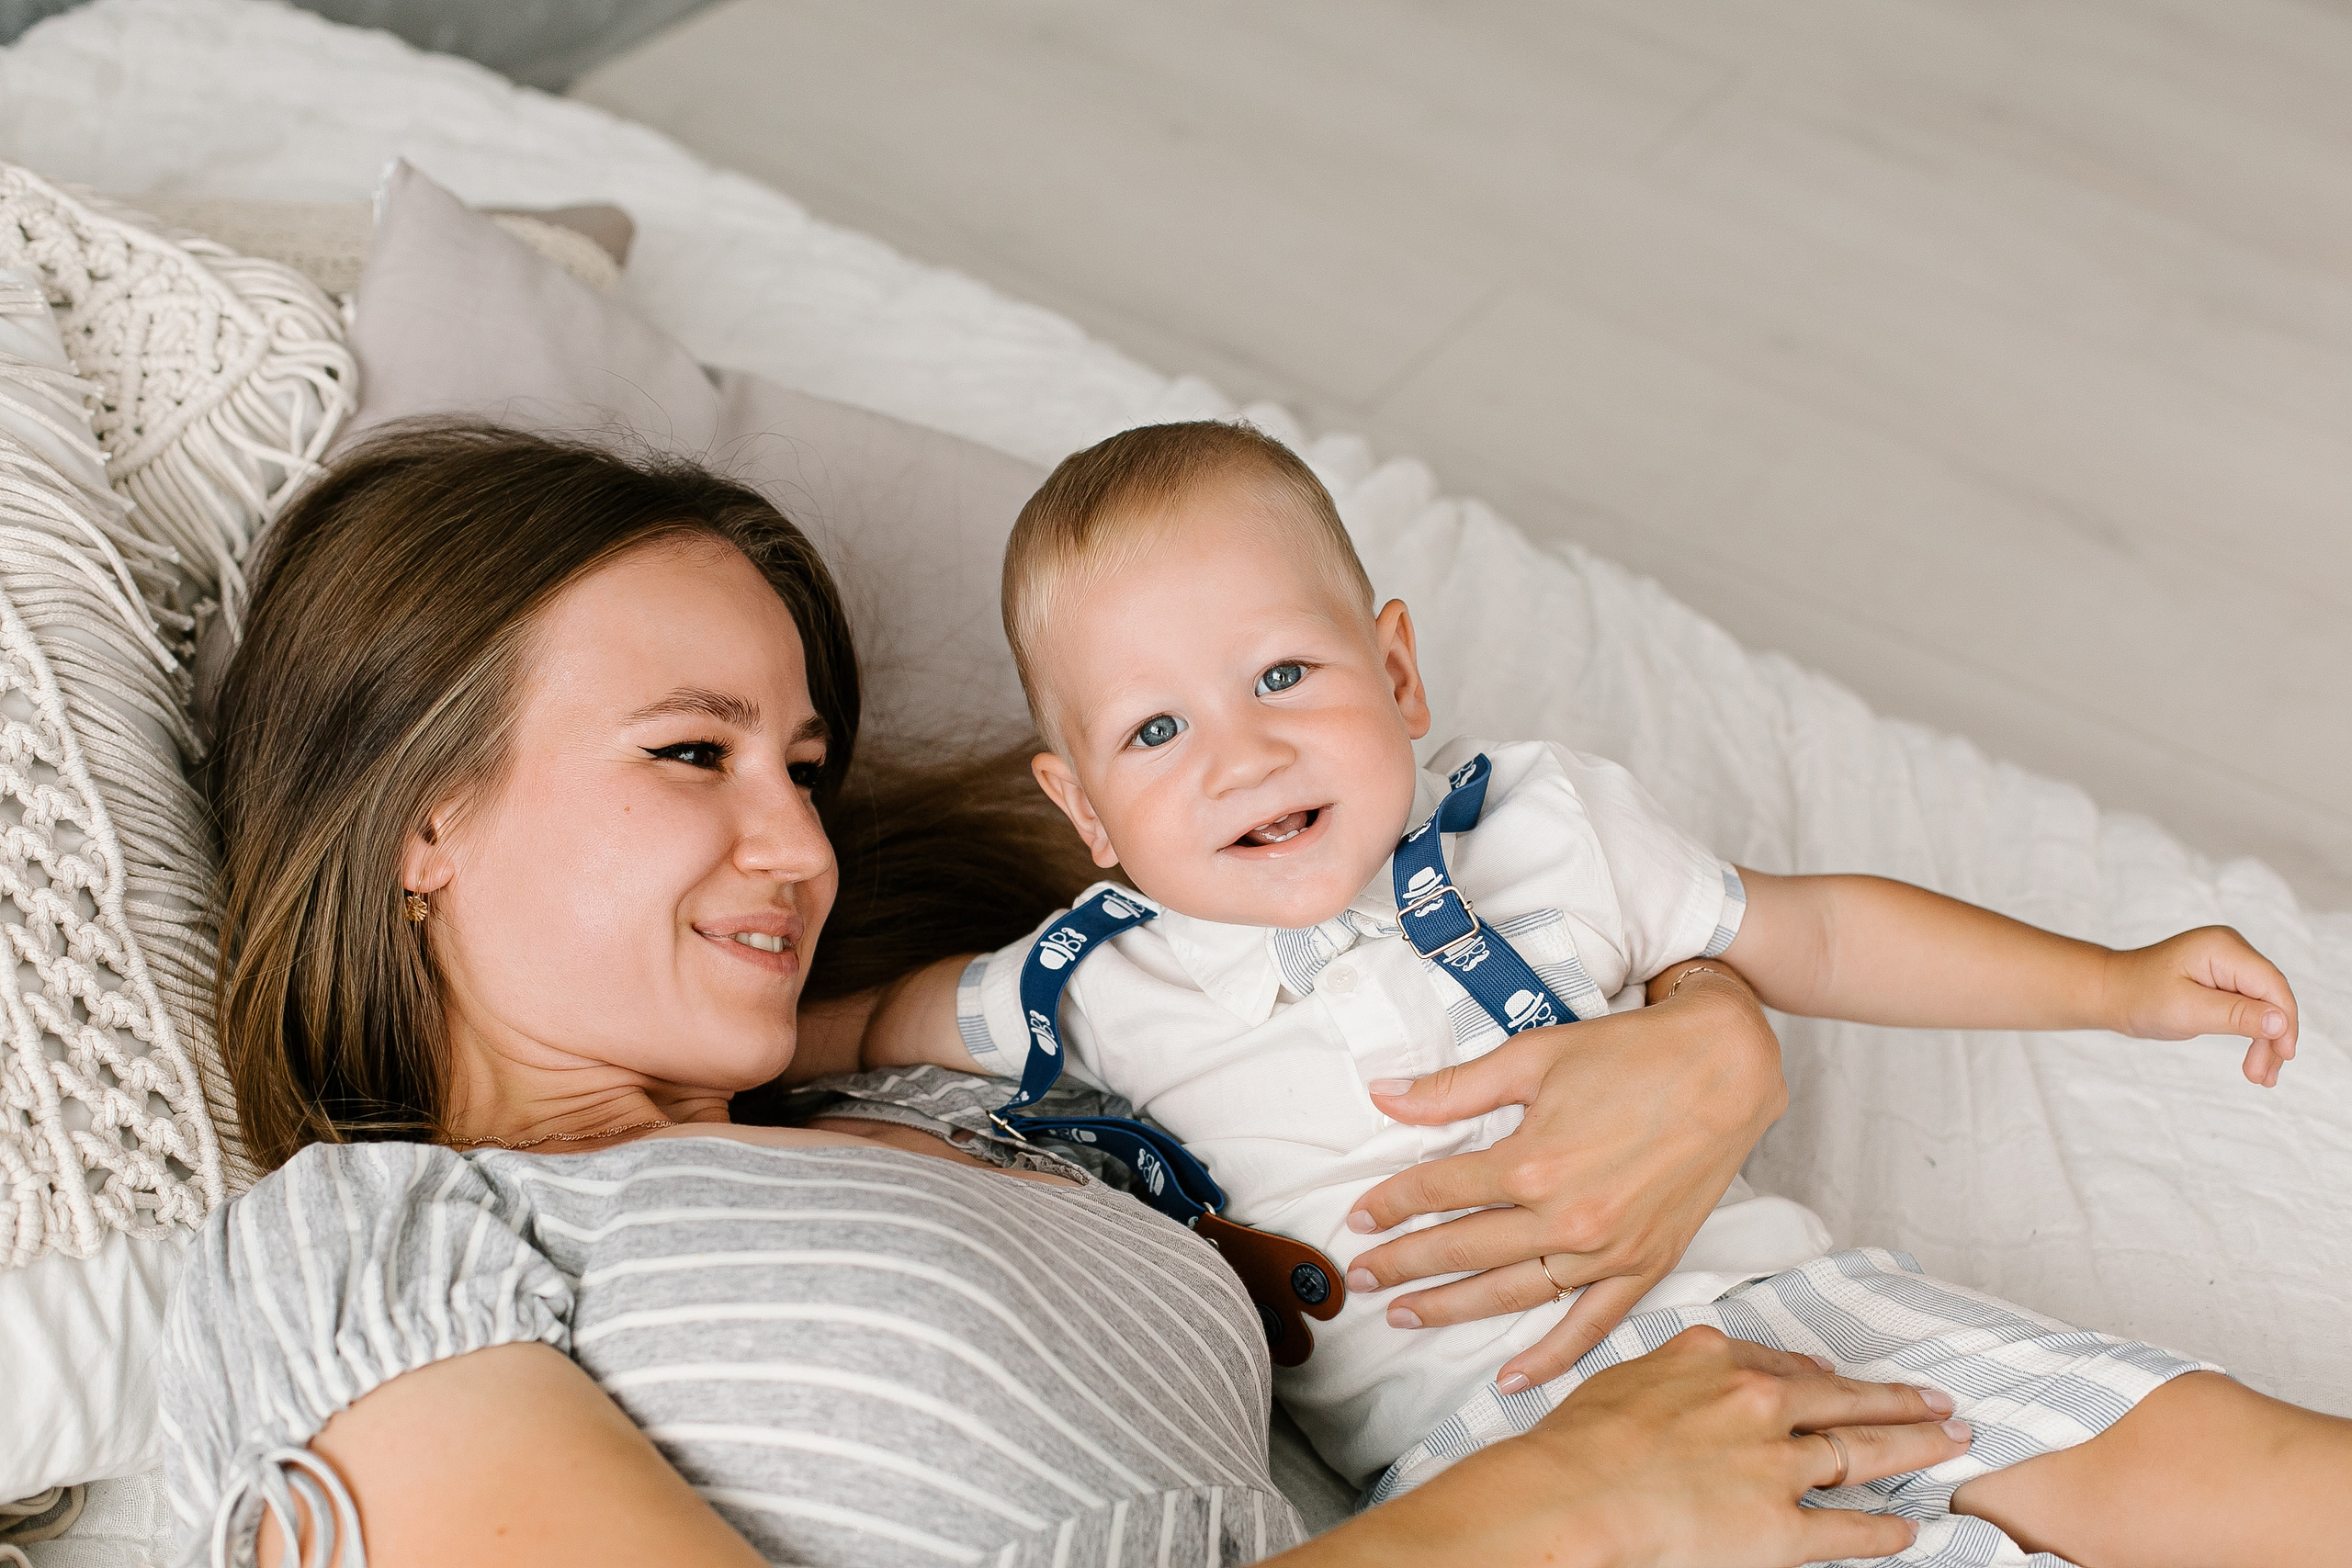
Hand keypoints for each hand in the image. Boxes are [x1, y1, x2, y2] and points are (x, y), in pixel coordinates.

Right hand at [1277, 1327, 1971, 1567]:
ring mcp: (1774, 1463)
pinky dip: (1883, 1531)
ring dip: (1914, 1448)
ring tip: (1951, 1444)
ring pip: (1862, 1454)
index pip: (1786, 1366)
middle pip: (1846, 1400)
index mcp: (1716, 1360)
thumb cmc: (1578, 1440)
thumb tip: (1703, 1361)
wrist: (1572, 1492)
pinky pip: (1847, 1529)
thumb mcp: (1627, 1375)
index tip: (1847, 1381)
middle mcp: (1758, 1402)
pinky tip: (1910, 1530)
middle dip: (1899, 1402)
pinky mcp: (1779, 1526)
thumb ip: (1676, 1368)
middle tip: (1941, 1403)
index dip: (1826, 1376)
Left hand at [1343, 966, 1783, 1393]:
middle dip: (1403, 1264)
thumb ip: (1454, 1088)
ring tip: (1404, 1316)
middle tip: (1360, 1277)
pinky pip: (1591, 1325)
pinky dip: (1552, 1356)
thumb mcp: (1533, 1057)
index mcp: (1531, 1162)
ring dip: (1452, 1308)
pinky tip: (1513, 1377)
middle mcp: (1566, 1217)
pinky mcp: (1645, 1265)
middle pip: (1462, 1249)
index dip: (1390, 1205)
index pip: (1437, 1192)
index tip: (1358, 1218)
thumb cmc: (1631, 1054)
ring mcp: (1607, 1250)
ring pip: (1511, 1293)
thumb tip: (1383, 1095)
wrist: (1726, 1068)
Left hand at [2105, 926, 2298, 1085]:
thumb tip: (2281, 1022)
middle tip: (2263, 1077)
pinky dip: (2253, 1033)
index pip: (2271, 985)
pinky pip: (2250, 1007)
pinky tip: (2256, 1060)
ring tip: (2260, 1077)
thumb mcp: (2187, 1010)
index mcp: (2222, 948)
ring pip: (2265, 1006)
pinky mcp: (2224, 980)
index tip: (2284, 1055)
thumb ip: (2235, 1015)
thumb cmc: (2139, 997)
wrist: (2110, 993)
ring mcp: (2228, 964)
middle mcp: (2231, 950)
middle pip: (2272, 997)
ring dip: (2266, 1041)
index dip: (2285, 1021)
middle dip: (2273, 1037)